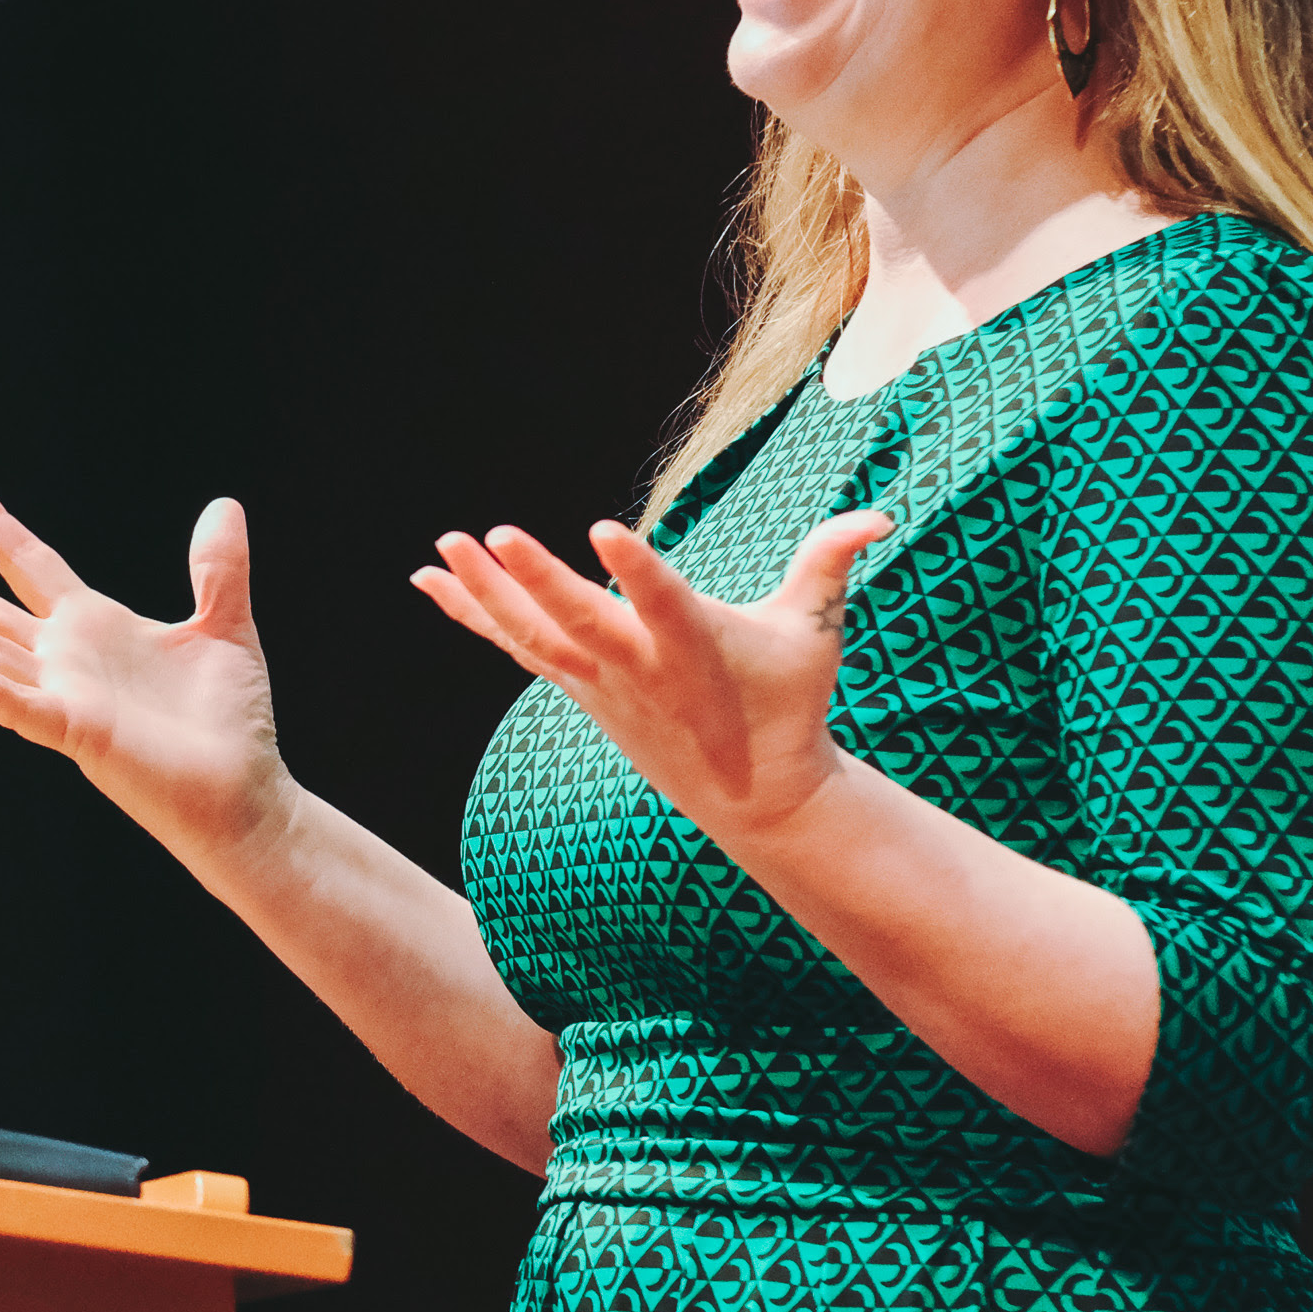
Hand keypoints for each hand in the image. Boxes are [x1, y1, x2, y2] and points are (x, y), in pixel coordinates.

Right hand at [0, 475, 293, 862]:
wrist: (245, 795)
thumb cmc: (231, 722)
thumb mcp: (226, 625)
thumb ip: (218, 567)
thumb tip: (223, 504)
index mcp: (93, 625)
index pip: (28, 562)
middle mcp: (65, 658)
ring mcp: (64, 695)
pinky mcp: (76, 733)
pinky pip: (19, 706)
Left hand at [411, 511, 892, 846]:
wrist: (754, 796)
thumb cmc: (788, 702)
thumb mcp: (815, 634)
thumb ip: (830, 565)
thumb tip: (881, 515)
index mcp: (695, 647)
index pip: (662, 604)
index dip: (634, 569)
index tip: (603, 530)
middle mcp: (639, 668)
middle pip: (579, 623)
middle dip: (534, 582)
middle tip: (491, 535)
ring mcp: (601, 684)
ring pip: (533, 637)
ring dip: (484, 594)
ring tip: (441, 547)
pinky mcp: (581, 689)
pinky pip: (517, 647)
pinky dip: (474, 615)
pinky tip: (431, 581)